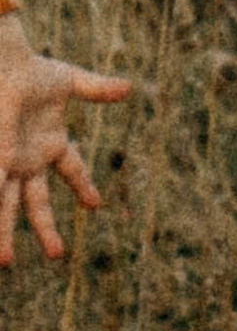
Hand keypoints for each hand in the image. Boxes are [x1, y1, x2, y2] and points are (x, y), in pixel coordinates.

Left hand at [0, 20, 128, 264]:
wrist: (6, 68)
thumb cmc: (32, 70)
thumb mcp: (69, 81)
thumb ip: (97, 88)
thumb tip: (130, 87)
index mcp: (50, 143)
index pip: (72, 171)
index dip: (83, 186)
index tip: (94, 204)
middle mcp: (28, 160)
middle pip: (37, 203)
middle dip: (45, 228)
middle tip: (56, 255)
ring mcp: (10, 163)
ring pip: (8, 206)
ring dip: (5, 234)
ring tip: (6, 262)